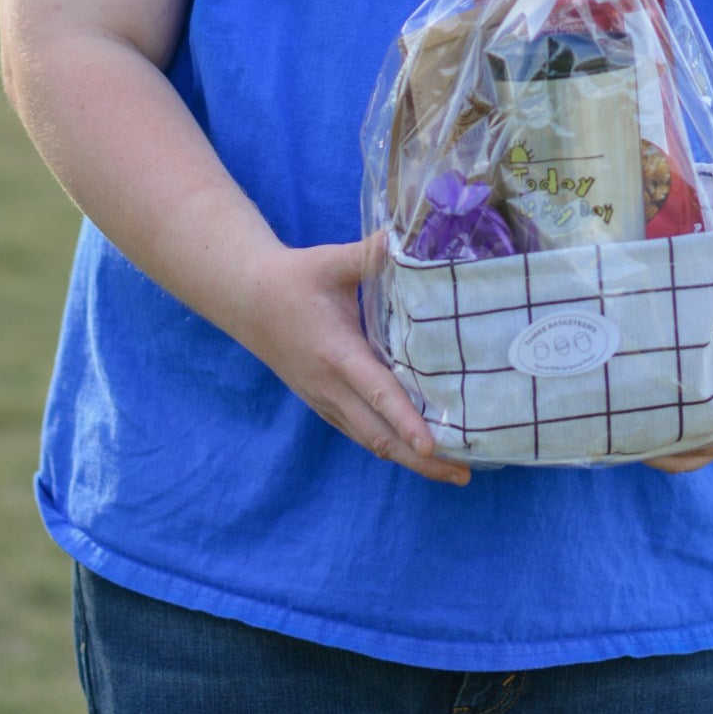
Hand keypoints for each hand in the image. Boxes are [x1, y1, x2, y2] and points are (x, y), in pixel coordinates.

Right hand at [242, 234, 471, 487]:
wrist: (248, 299)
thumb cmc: (293, 278)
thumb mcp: (329, 262)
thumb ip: (368, 254)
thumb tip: (403, 238)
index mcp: (336, 353)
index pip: (377, 393)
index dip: (406, 421)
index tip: (433, 446)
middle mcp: (330, 386)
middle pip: (378, 435)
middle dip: (420, 459)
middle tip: (464, 475)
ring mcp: (325, 400)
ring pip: (369, 440)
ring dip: (408, 459)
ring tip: (453, 472)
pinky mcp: (323, 403)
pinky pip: (359, 432)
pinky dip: (389, 445)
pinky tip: (416, 450)